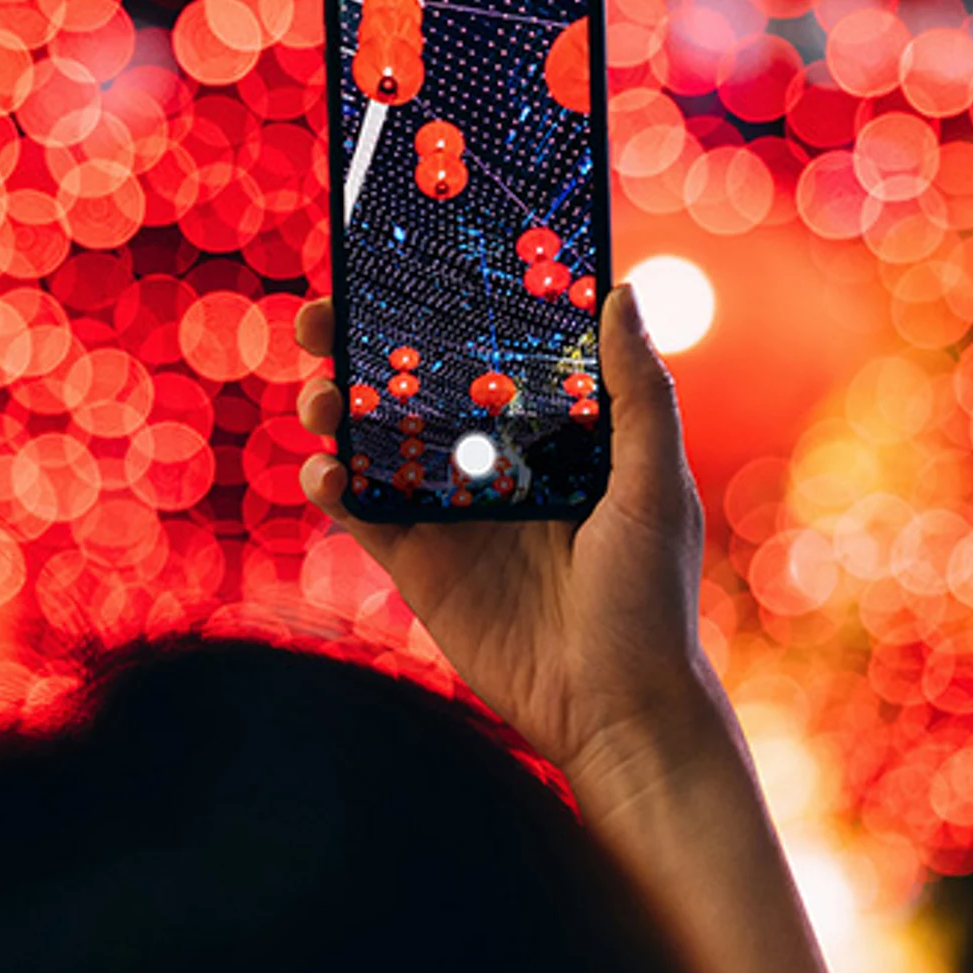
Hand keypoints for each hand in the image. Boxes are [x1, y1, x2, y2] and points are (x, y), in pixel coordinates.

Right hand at [294, 287, 716, 772]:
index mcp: (553, 432)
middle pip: (417, 385)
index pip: (490, 351)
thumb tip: (623, 292)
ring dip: (336, 408)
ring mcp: (451, 510)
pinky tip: (326, 469)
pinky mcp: (418, 563)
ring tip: (319, 393)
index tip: (405, 261)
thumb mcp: (654, 486)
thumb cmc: (652, 599)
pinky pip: (362, 511)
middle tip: (323, 313)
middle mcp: (494, 461)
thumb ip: (638, 394)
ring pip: (377, 439)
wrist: (616, 711)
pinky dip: (332, 484)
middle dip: (364, 346)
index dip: (446, 306)